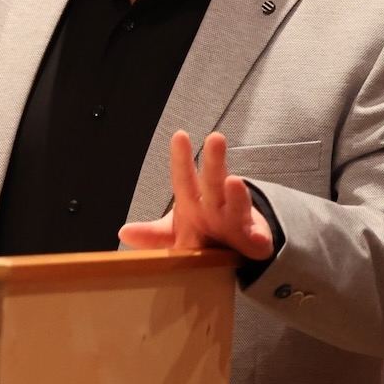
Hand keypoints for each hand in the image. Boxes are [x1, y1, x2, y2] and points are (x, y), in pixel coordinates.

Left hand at [117, 131, 273, 259]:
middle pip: (212, 181)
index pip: (184, 177)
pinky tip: (259, 238)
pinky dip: (259, 238)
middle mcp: (215, 205)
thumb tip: (124, 232)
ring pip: (237, 205)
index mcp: (192, 201)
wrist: (235, 248)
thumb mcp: (175, 234)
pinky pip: (257, 240)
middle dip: (213, 161)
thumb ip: (152, 234)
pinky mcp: (254, 241)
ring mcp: (236, 220)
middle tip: (215, 138)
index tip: (180, 135)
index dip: (181, 158)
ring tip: (233, 181)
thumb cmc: (202, 234)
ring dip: (236, 195)